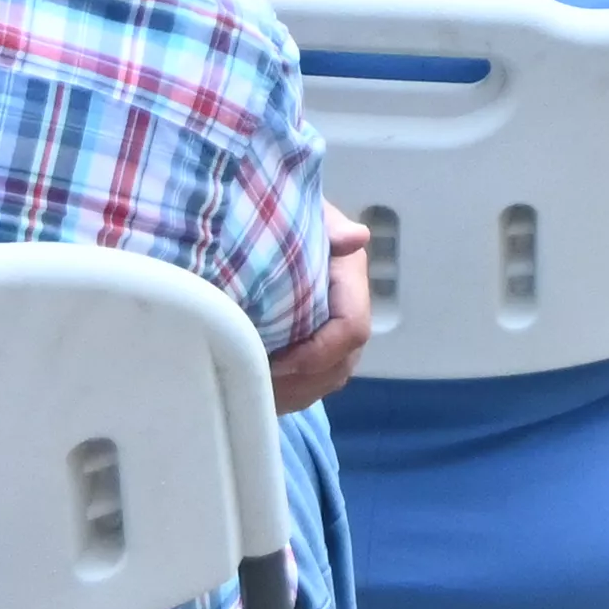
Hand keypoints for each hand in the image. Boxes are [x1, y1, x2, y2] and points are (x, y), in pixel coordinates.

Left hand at [275, 213, 374, 412]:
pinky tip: (256, 386)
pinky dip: (287, 395)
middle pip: (341, 364)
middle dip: (303, 380)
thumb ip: (327, 224)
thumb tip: (355, 238)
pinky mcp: (315, 353)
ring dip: (294, 391)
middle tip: (255, 382)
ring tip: (253, 388)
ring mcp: (334, 337)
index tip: (277, 360)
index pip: (352, 328)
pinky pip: (311, 387)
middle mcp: (349, 312)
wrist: (263, 229)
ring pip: (327, 381)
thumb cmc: (280, 217)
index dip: (319, 351)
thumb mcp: (304, 214)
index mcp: (348, 279)